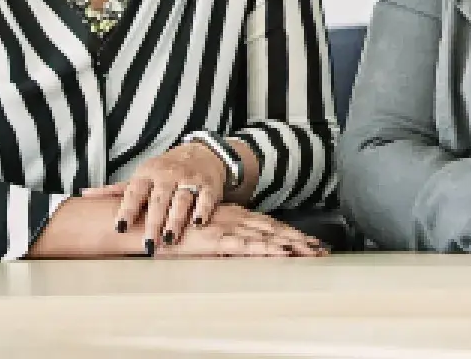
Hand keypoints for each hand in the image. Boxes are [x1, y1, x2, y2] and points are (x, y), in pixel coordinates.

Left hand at [81, 141, 230, 254]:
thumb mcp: (141, 176)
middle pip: (159, 200)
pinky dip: (202, 211)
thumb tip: (83, 195)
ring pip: (182, 200)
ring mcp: (189, 179)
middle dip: (153, 223)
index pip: (134, 192)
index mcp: (147, 174)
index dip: (127, 210)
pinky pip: (205, 199)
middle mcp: (167, 175)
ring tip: (169, 239)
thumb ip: (116, 190)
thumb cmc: (165, 170)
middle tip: (148, 245)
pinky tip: (197, 224)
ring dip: (175, 220)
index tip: (120, 227)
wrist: (202, 152)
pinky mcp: (209, 185)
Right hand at [152, 202, 327, 258]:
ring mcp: (228, 229)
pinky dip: (267, 249)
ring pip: (267, 236)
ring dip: (292, 244)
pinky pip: (247, 246)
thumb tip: (235, 248)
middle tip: (322, 250)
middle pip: (275, 229)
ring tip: (313, 252)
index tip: (311, 242)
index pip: (269, 225)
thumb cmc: (172, 228)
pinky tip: (282, 253)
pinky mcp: (217, 241)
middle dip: (300, 240)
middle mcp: (235, 220)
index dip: (291, 233)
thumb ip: (220, 238)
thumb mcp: (201, 232)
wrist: (148, 221)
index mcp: (234, 216)